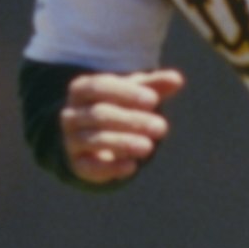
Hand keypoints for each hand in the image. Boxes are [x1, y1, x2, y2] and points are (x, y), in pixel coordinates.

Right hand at [60, 68, 184, 184]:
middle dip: (131, 121)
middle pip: (99, 115)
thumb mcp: (133, 93)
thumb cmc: (116, 106)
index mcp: (82, 89)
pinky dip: (111, 168)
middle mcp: (71, 114)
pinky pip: (90, 167)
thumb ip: (154, 86)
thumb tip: (176, 80)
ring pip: (94, 140)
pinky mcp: (77, 164)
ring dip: (124, 143)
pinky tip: (132, 167)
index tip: (153, 100)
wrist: (90, 137)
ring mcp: (71, 139)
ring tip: (149, 147)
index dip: (126, 93)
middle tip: (161, 127)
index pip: (99, 87)